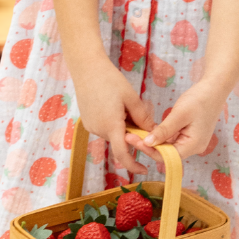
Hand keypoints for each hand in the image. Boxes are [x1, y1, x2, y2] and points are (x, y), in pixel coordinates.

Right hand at [69, 56, 153, 176]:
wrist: (86, 68)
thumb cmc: (110, 80)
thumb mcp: (132, 98)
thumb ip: (142, 118)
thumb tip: (152, 134)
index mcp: (111, 125)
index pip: (122, 154)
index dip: (133, 165)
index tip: (144, 169)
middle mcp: (98, 130)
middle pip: (120, 141)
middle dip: (132, 134)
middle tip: (137, 112)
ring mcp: (91, 126)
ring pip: (113, 134)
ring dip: (122, 127)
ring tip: (122, 105)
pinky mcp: (87, 121)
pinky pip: (104, 128)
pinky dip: (113, 123)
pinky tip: (112, 105)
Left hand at [139, 81, 227, 159]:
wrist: (213, 89)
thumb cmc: (199, 100)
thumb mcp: (179, 114)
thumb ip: (164, 130)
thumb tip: (148, 143)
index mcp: (193, 145)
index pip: (168, 157)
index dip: (149, 151)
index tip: (134, 140)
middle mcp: (193, 148)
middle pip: (167, 153)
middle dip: (148, 146)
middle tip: (129, 136)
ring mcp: (191, 142)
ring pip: (167, 147)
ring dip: (152, 142)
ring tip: (134, 134)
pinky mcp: (187, 136)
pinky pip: (171, 140)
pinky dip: (159, 137)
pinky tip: (146, 131)